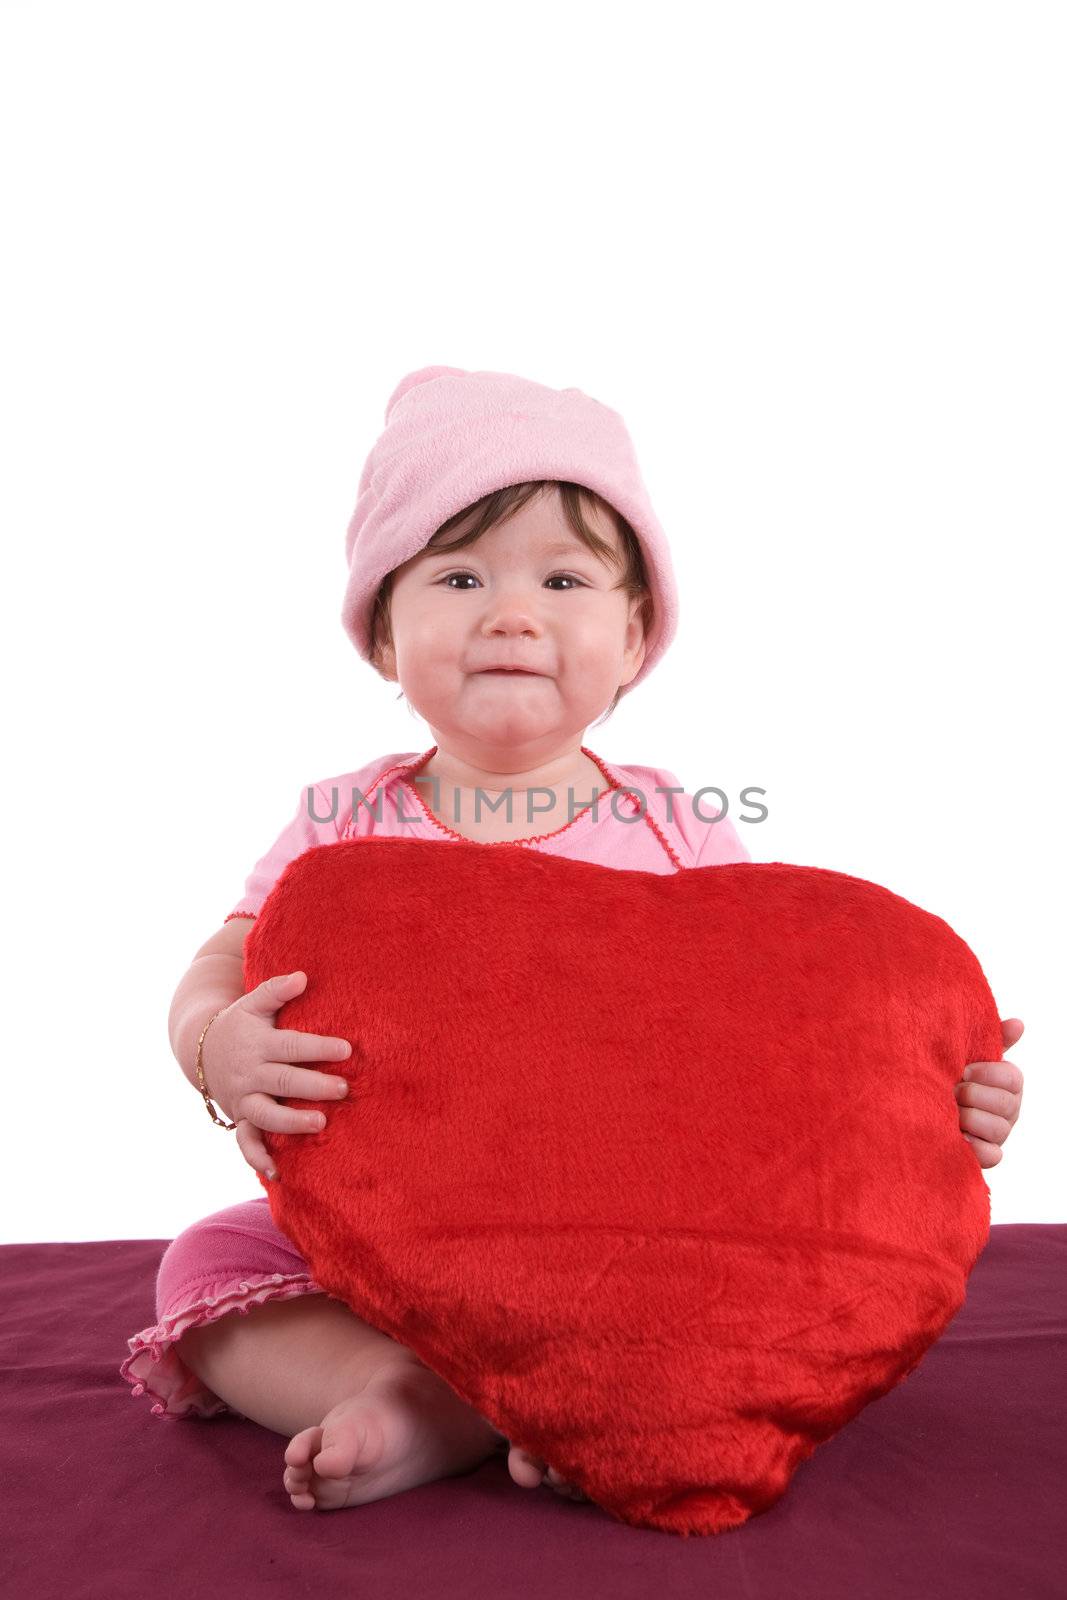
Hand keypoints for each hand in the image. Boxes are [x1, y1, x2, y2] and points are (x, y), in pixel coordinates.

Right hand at [199, 970, 353, 1178]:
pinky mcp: (240, 1118)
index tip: (346, 1049)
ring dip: (292, 1121)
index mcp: (258, 1044)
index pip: (290, 1046)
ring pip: (265, 1114)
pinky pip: (245, 1142)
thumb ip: (276, 990)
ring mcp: (243, 1099)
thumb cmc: (241, 1024)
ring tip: (320, 1122)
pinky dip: (259, 1158)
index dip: (317, 1047)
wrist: (202, 1048)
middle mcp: (250, 1073)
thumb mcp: (253, 1003)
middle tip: (344, 1088)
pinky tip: (278, 1173)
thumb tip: (303, 976)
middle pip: (282, 1081)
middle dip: (313, 1085)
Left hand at [954, 1016, 1023, 1168]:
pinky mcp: (985, 1156)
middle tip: (951, 1091)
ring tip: (949, 1112)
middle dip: (974, 1096)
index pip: (1013, 1078)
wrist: (916, 1105)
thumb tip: (1019, 1023)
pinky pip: (993, 1157)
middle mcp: (1007, 1110)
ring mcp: (998, 1134)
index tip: (963, 1070)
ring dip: (970, 1119)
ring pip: (999, 1130)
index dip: (988, 1074)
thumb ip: (990, 1040)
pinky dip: (975, 1147)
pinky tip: (957, 1136)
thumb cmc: (947, 1075)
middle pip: (1006, 1104)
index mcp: (1006, 1083)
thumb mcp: (964, 1055)